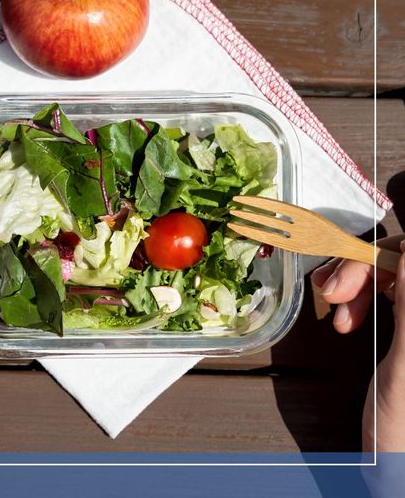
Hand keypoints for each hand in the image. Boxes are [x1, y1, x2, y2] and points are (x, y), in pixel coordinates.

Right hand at [311, 235, 404, 451]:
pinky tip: (343, 311)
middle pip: (398, 264)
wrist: (399, 470)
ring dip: (353, 282)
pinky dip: (356, 294)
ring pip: (387, 273)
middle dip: (359, 270)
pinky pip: (381, 291)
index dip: (379, 257)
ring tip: (332, 307)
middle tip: (330, 294)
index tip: (346, 276)